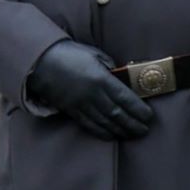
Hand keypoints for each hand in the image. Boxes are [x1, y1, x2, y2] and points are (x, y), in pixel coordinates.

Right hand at [26, 40, 154, 142]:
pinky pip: (90, 125)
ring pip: (105, 123)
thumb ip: (109, 67)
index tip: (150, 117)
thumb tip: (120, 78)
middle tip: (145, 130)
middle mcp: (93, 95)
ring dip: (121, 131)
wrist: (40, 62)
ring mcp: (81, 105)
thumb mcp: (94, 54)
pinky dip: (102, 132)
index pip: (125, 98)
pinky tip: (112, 136)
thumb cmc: (69, 53)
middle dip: (133, 124)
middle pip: (117, 114)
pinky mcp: (71, 111)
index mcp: (101, 79)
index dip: (139, 110)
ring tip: (133, 135)